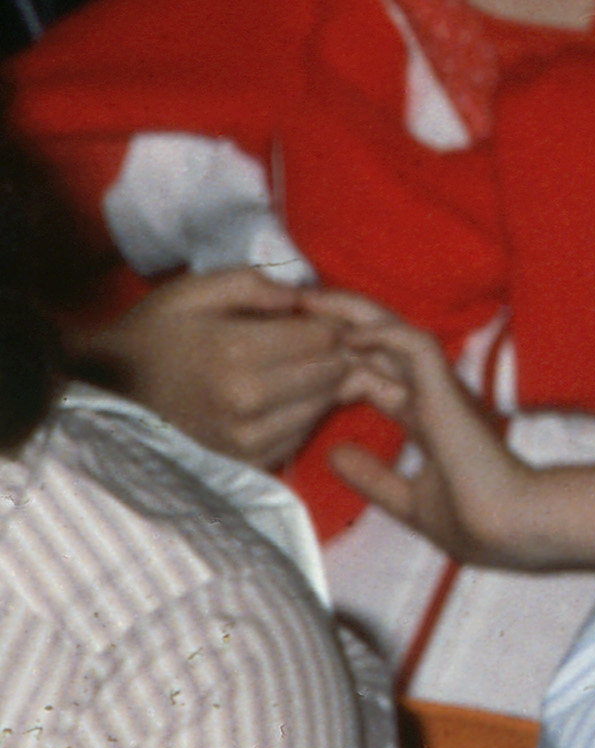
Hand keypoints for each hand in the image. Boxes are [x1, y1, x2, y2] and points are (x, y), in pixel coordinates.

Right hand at [79, 266, 348, 467]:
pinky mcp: (249, 462)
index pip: (326, 337)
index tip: (309, 318)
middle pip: (334, 371)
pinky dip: (302, 413)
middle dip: (332, 352)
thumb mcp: (193, 291)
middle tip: (306, 342)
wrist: (106, 391)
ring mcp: (249, 438)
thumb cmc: (153, 335)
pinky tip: (276, 397)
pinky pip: (304, 433)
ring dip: (321, 384)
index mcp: (235, 352)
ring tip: (289, 368)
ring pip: (325, 404)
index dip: (326, 322)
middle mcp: (248, 401)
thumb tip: (305, 297)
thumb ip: (254, 284)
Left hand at [313, 292, 594, 571]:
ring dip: (351, 312)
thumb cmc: (471, 525)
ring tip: (308, 300)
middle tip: (294, 307)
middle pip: (382, 344)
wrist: (506, 530)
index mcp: (428, 420)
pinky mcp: (447, 388)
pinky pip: (414, 344)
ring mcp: (442, 389)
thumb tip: (335, 455)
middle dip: (338, 323)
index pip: (378, 376)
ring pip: (395, 331)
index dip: (338, 363)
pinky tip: (345, 332)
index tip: (297, 358)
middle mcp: (433, 396)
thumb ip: (373, 477)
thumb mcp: (407, 500)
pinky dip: (380, 332)